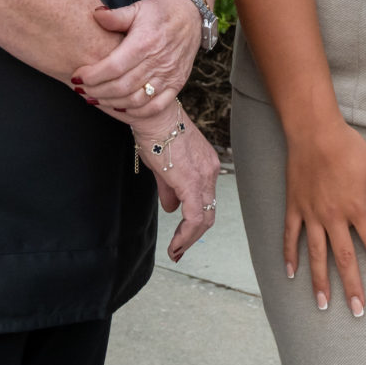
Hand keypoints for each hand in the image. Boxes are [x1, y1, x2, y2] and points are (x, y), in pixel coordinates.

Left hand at [74, 0, 200, 116]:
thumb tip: (95, 15)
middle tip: (82, 90)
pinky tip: (120, 106)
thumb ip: (115, 16)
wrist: (192, 15)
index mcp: (145, 42)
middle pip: (121, 87)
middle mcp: (158, 61)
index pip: (113, 67)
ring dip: (111, 103)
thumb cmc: (160, 12)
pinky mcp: (176, 83)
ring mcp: (169, 75)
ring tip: (95, 98)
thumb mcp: (138, 8)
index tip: (78, 76)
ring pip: (136, 100)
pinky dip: (136, 112)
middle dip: (97, 91)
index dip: (93, 75)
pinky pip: (155, 106)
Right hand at [128, 98, 220, 261]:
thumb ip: (170, 187)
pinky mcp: (192, 181)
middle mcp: (211, 170)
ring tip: (175, 251)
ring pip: (204, 217)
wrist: (154, 113)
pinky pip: (194, 216)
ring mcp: (204, 175)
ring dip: (189, 239)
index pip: (206, 200)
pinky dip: (186, 235)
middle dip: (193, 235)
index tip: (182, 238)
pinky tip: (175, 245)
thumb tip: (171, 207)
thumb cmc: (155, 132)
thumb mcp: (163, 164)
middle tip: (178, 250)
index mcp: (207, 164)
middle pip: (208, 212)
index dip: (195, 222)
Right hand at [283, 115, 365, 317]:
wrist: (314, 131)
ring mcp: (311, 214)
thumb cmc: (349, 147)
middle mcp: (334, 216)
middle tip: (358, 311)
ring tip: (323, 305)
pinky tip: (291, 275)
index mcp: (357, 207)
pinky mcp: (295, 207)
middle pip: (346, 259)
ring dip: (320, 282)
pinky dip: (289, 256)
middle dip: (353, 288)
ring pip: (317, 255)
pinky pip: (291, 236)